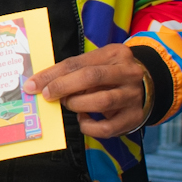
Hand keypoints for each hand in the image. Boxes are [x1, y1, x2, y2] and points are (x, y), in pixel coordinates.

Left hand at [25, 43, 151, 137]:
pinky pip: (106, 127)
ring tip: (69, 104)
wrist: (147, 88)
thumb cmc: (111, 75)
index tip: (34, 84)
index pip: (79, 62)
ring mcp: (133, 95)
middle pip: (91, 77)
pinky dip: (88, 126)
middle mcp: (128, 72)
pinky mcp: (134, 117)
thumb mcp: (97, 64)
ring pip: (101, 101)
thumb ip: (74, 70)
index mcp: (116, 54)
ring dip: (77, 105)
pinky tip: (83, 120)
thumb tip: (42, 84)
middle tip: (47, 95)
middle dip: (63, 87)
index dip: (53, 74)